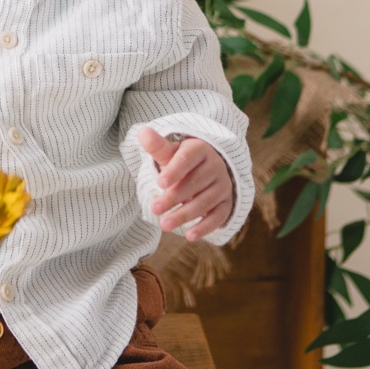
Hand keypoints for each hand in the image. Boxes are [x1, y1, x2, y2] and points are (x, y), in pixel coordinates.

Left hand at [137, 127, 235, 241]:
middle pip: (194, 183)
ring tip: (164, 225)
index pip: (188, 159)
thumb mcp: (170, 151)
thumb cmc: (182, 160)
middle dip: (174, 197)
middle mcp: (215, 166)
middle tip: (155, 209)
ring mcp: (223, 186)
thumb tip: (142, 132)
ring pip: (205, 201)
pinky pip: (218, 216)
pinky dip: (205, 227)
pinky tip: (190, 236)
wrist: (207, 167)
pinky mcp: (227, 203)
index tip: (159, 182)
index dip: (175, 170)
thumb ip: (156, 145)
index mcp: (200, 149)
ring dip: (185, 215)